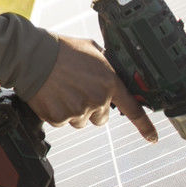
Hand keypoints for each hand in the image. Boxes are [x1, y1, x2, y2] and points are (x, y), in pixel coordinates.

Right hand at [26, 34, 157, 141]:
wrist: (32, 56)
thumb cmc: (61, 49)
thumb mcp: (91, 49)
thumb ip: (106, 63)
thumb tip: (112, 69)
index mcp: (109, 82)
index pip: (133, 110)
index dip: (145, 126)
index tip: (153, 137)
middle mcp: (97, 99)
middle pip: (102, 117)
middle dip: (93, 107)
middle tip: (78, 91)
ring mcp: (79, 111)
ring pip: (82, 120)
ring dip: (74, 110)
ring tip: (62, 90)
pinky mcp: (60, 118)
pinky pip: (63, 121)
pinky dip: (58, 111)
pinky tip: (52, 95)